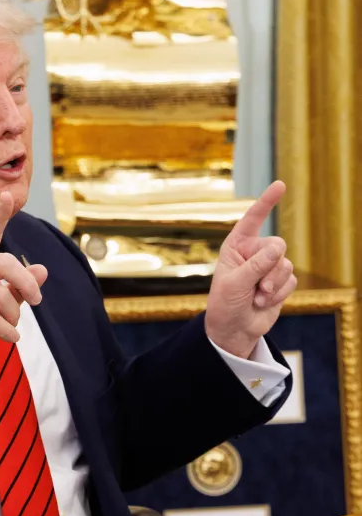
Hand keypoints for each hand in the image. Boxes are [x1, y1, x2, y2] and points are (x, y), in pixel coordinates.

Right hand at [0, 191, 47, 390]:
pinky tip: (11, 338)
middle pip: (6, 264)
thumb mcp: (4, 302)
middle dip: (27, 284)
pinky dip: (7, 331)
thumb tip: (42, 270)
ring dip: (14, 316)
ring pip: (2, 295)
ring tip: (10, 325)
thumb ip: (21, 286)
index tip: (7, 195)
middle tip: (38, 301)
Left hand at [205, 181, 295, 358]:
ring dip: (273, 285)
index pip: (252, 219)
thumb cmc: (225, 304)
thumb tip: (278, 249)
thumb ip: (255, 265)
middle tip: (257, 288)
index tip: (280, 185)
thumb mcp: (234, 284)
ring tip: (257, 298)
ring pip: (286, 264)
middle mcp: (253, 252)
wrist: (234, 330)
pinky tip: (264, 303)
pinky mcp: (280, 282)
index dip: (266, 202)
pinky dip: (279, 294)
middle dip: (270, 269)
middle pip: (277, 246)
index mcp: (236, 246)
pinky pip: (291, 280)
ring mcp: (268, 267)